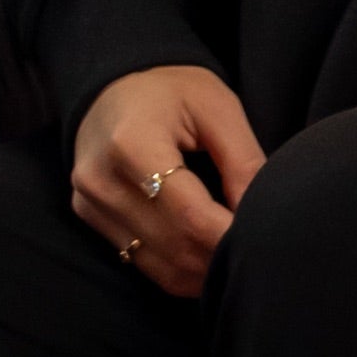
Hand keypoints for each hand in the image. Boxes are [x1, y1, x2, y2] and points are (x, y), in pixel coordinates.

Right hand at [71, 64, 269, 297]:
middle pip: (176, 245)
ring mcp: (90, 203)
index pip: (191, 215)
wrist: (111, 86)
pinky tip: (206, 257)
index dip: (232, 236)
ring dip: (204, 270)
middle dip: (222, 255)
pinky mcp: (89, 216)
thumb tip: (262, 218)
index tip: (267, 237)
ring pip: (160, 266)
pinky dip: (182, 269)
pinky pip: (143, 263)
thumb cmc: (170, 89)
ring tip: (236, 255)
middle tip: (260, 249)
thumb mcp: (217, 108)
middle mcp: (101, 180)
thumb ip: (244, 163)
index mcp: (131, 144)